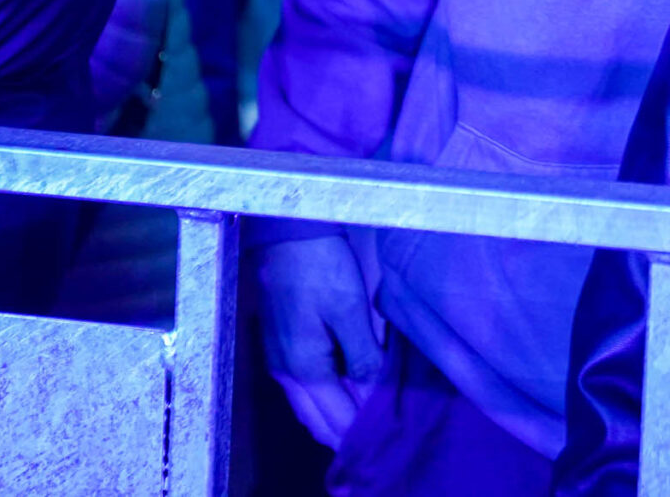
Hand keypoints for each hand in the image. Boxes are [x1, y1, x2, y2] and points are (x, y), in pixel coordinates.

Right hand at [258, 235, 383, 448]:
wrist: (286, 236)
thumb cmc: (322, 268)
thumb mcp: (350, 311)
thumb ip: (362, 358)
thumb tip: (372, 399)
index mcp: (305, 369)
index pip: (337, 418)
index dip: (362, 431)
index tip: (390, 434)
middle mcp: (286, 374)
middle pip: (318, 421)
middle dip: (345, 433)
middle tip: (380, 434)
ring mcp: (279, 362)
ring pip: (308, 408)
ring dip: (333, 418)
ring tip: (366, 418)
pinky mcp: (280, 349)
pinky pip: (303, 390)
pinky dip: (323, 399)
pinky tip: (345, 391)